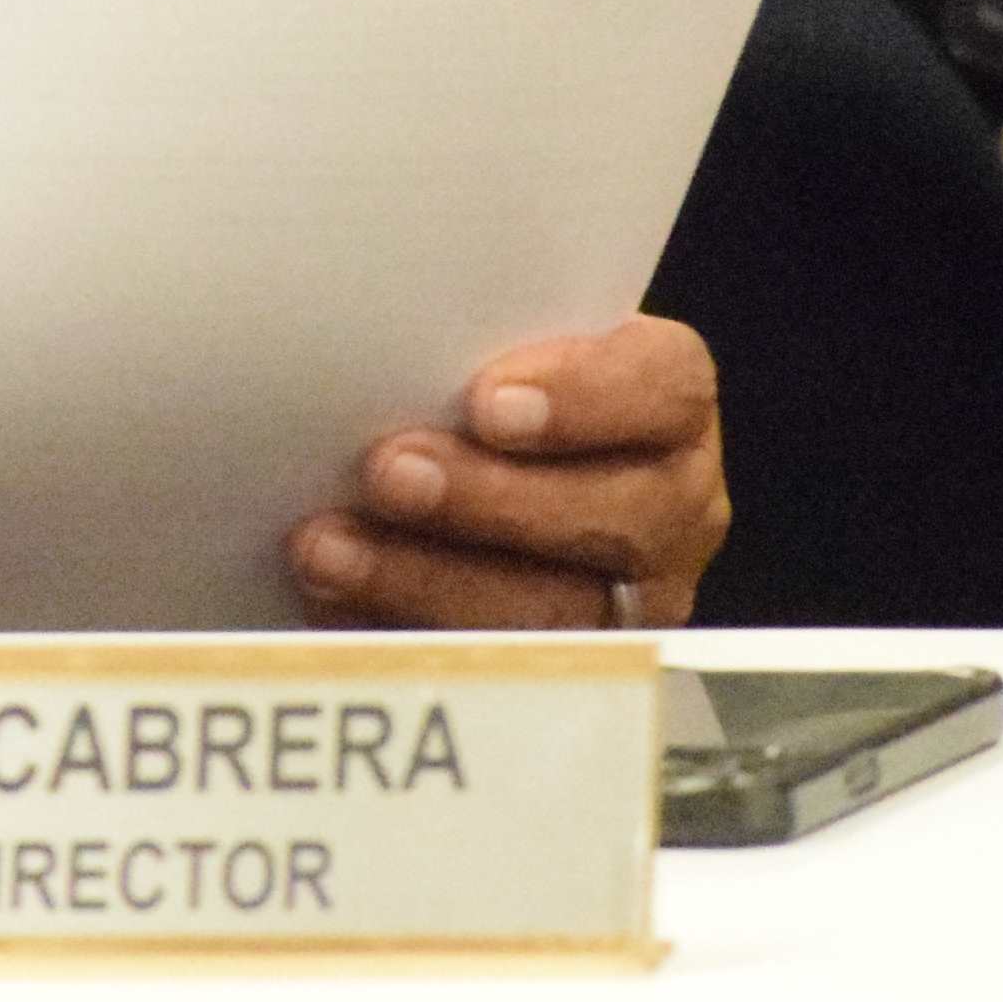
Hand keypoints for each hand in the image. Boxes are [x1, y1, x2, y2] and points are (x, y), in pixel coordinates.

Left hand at [286, 317, 726, 628]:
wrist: (469, 469)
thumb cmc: (477, 391)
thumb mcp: (487, 350)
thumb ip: (466, 344)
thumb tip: (370, 330)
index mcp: (667, 405)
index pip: (664, 387)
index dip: (583, 396)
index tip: (487, 402)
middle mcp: (670, 507)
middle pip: (616, 514)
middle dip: (490, 498)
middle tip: (389, 472)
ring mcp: (632, 599)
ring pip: (554, 608)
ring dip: (429, 578)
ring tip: (331, 549)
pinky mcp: (570, 669)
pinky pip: (497, 670)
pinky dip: (404, 632)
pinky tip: (336, 602)